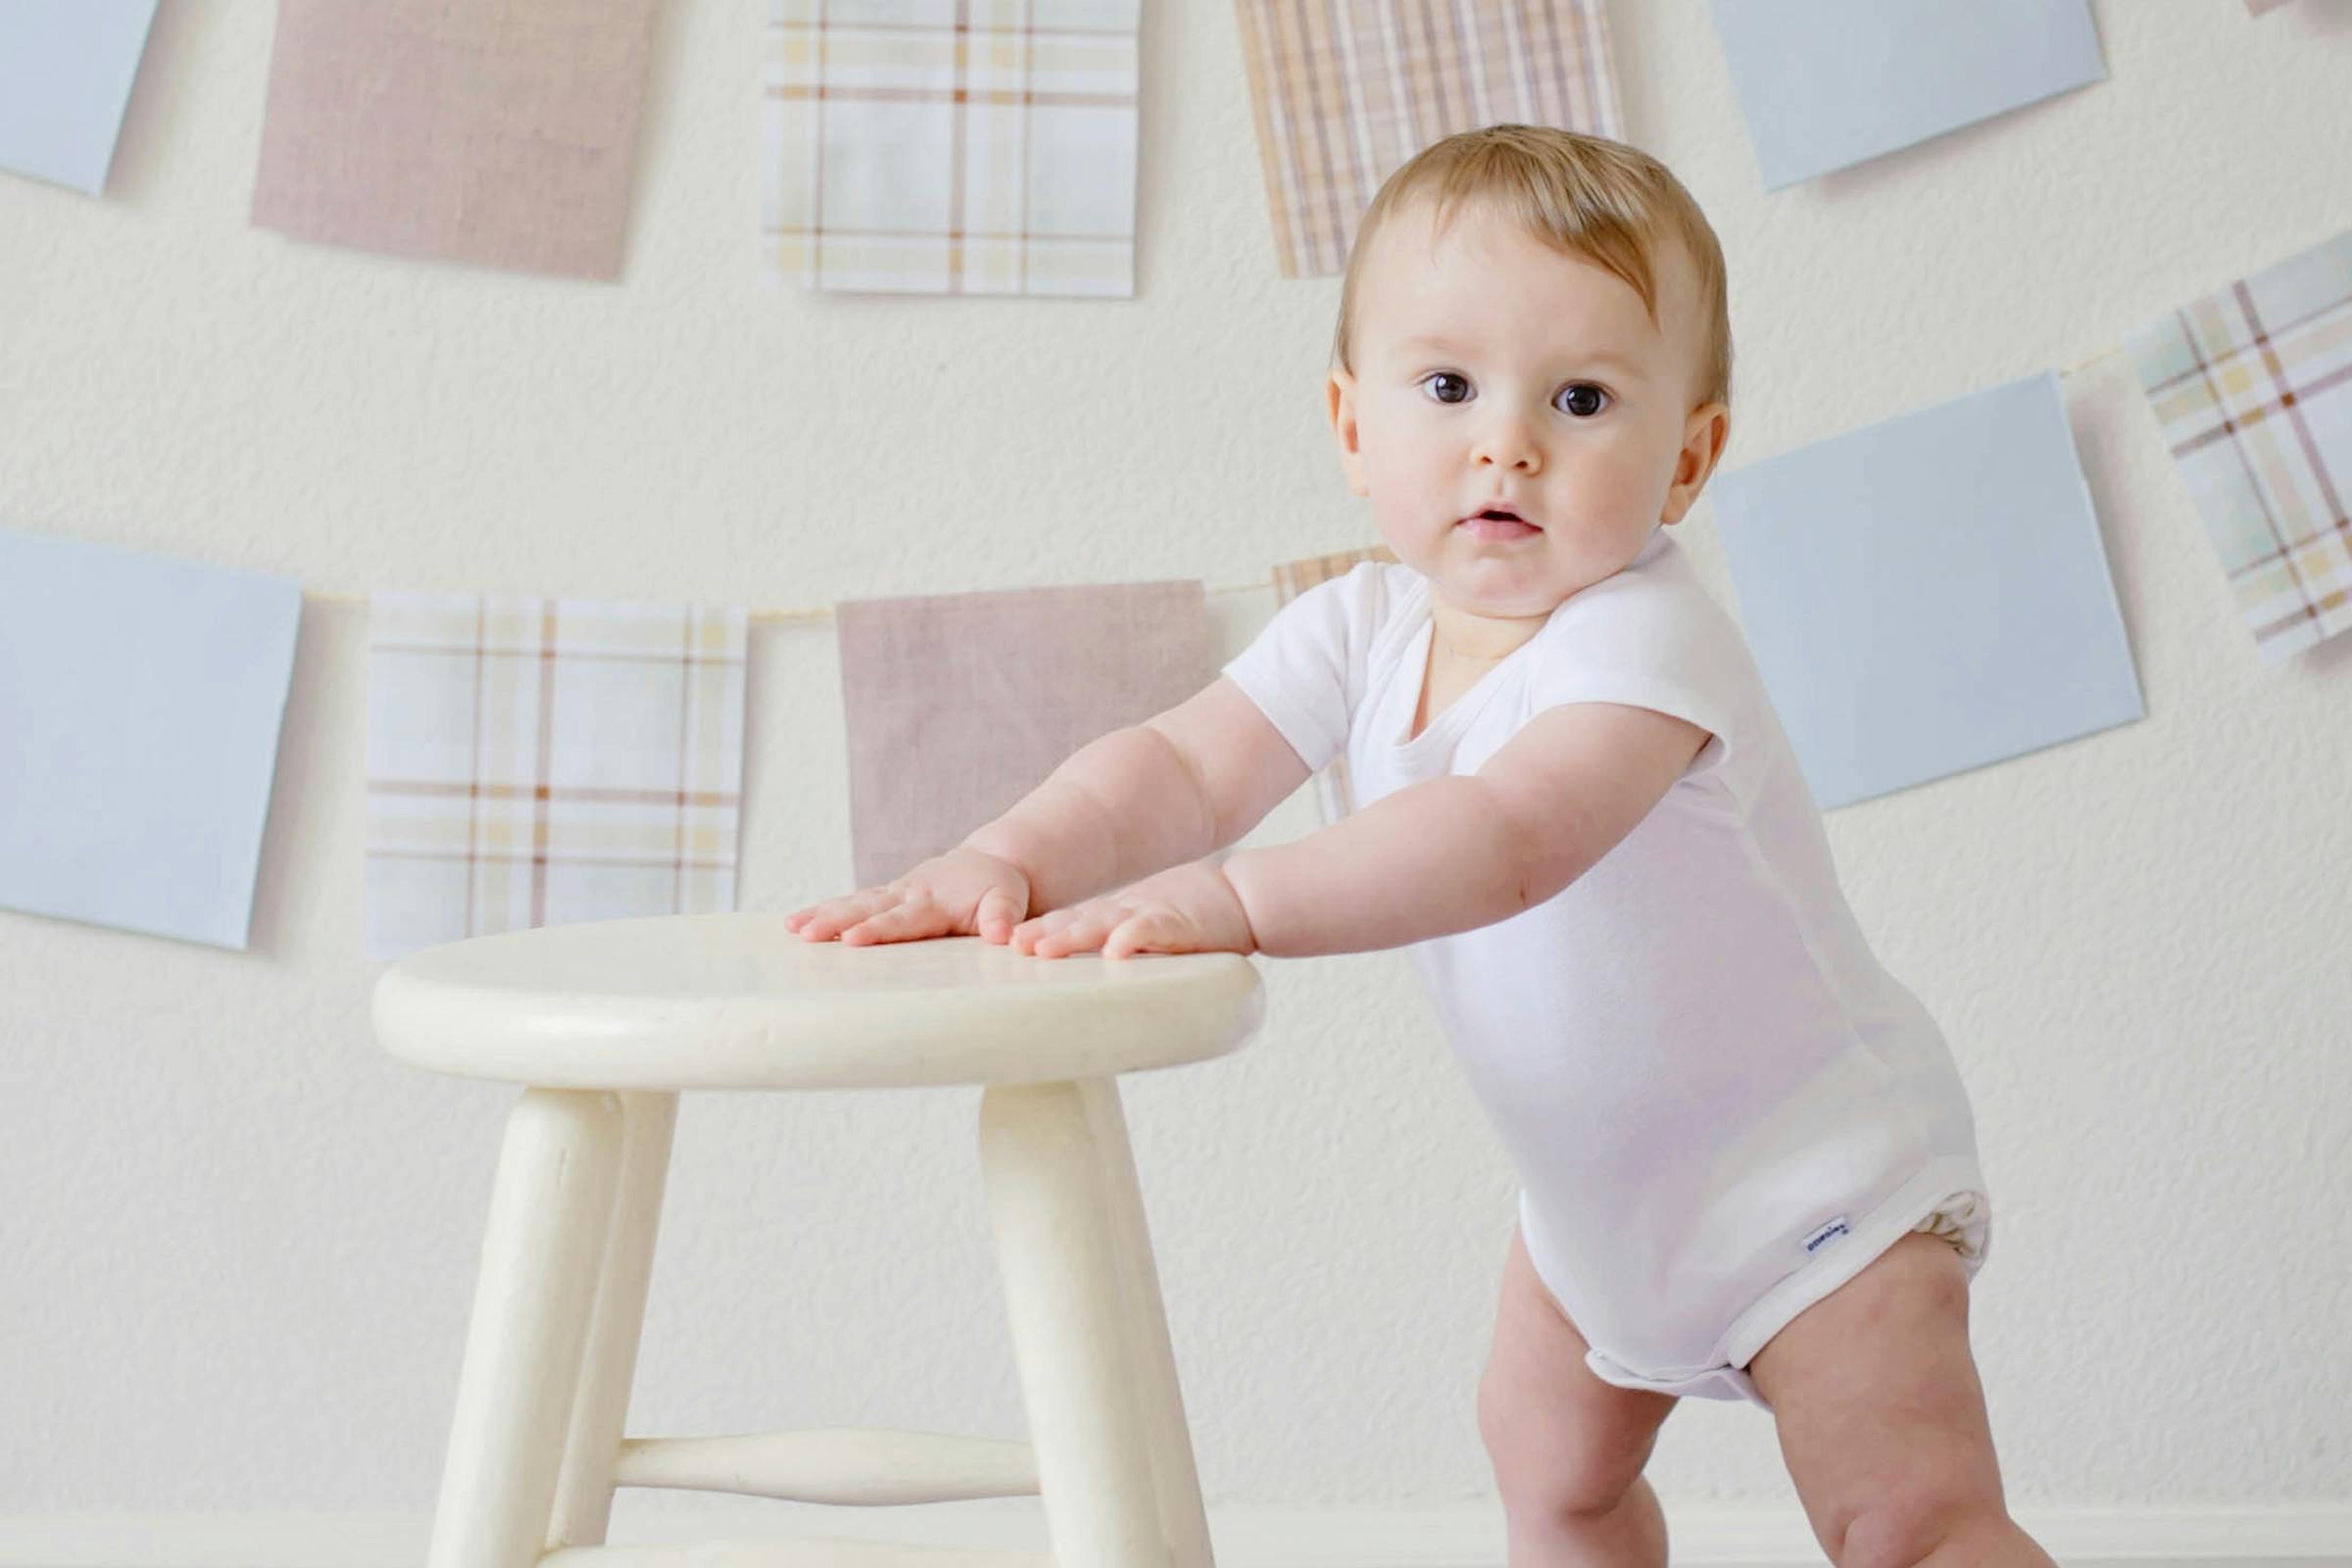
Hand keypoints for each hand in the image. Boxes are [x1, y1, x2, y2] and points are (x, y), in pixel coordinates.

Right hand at [785, 846, 1032, 945]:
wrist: (988, 864)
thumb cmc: (999, 889)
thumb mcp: (1009, 900)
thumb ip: (1003, 915)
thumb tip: (1001, 934)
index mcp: (935, 901)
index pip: (902, 919)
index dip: (877, 930)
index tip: (851, 939)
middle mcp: (907, 894)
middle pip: (866, 909)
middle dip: (835, 921)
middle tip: (805, 933)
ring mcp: (893, 893)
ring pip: (852, 903)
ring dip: (821, 915)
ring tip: (792, 929)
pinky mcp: (885, 896)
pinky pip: (851, 903)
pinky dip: (824, 910)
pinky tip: (795, 924)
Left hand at [1009, 860, 1256, 960]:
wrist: (1242, 898)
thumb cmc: (1194, 918)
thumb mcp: (1146, 928)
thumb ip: (1119, 942)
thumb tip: (1089, 966)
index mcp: (1116, 917)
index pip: (1070, 922)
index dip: (1039, 930)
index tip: (1005, 945)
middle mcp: (1126, 914)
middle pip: (1077, 922)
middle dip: (1042, 933)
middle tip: (1012, 946)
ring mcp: (1151, 916)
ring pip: (1104, 924)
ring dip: (1072, 936)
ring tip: (1043, 949)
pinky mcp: (1179, 924)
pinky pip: (1153, 931)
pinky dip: (1133, 938)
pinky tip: (1115, 949)